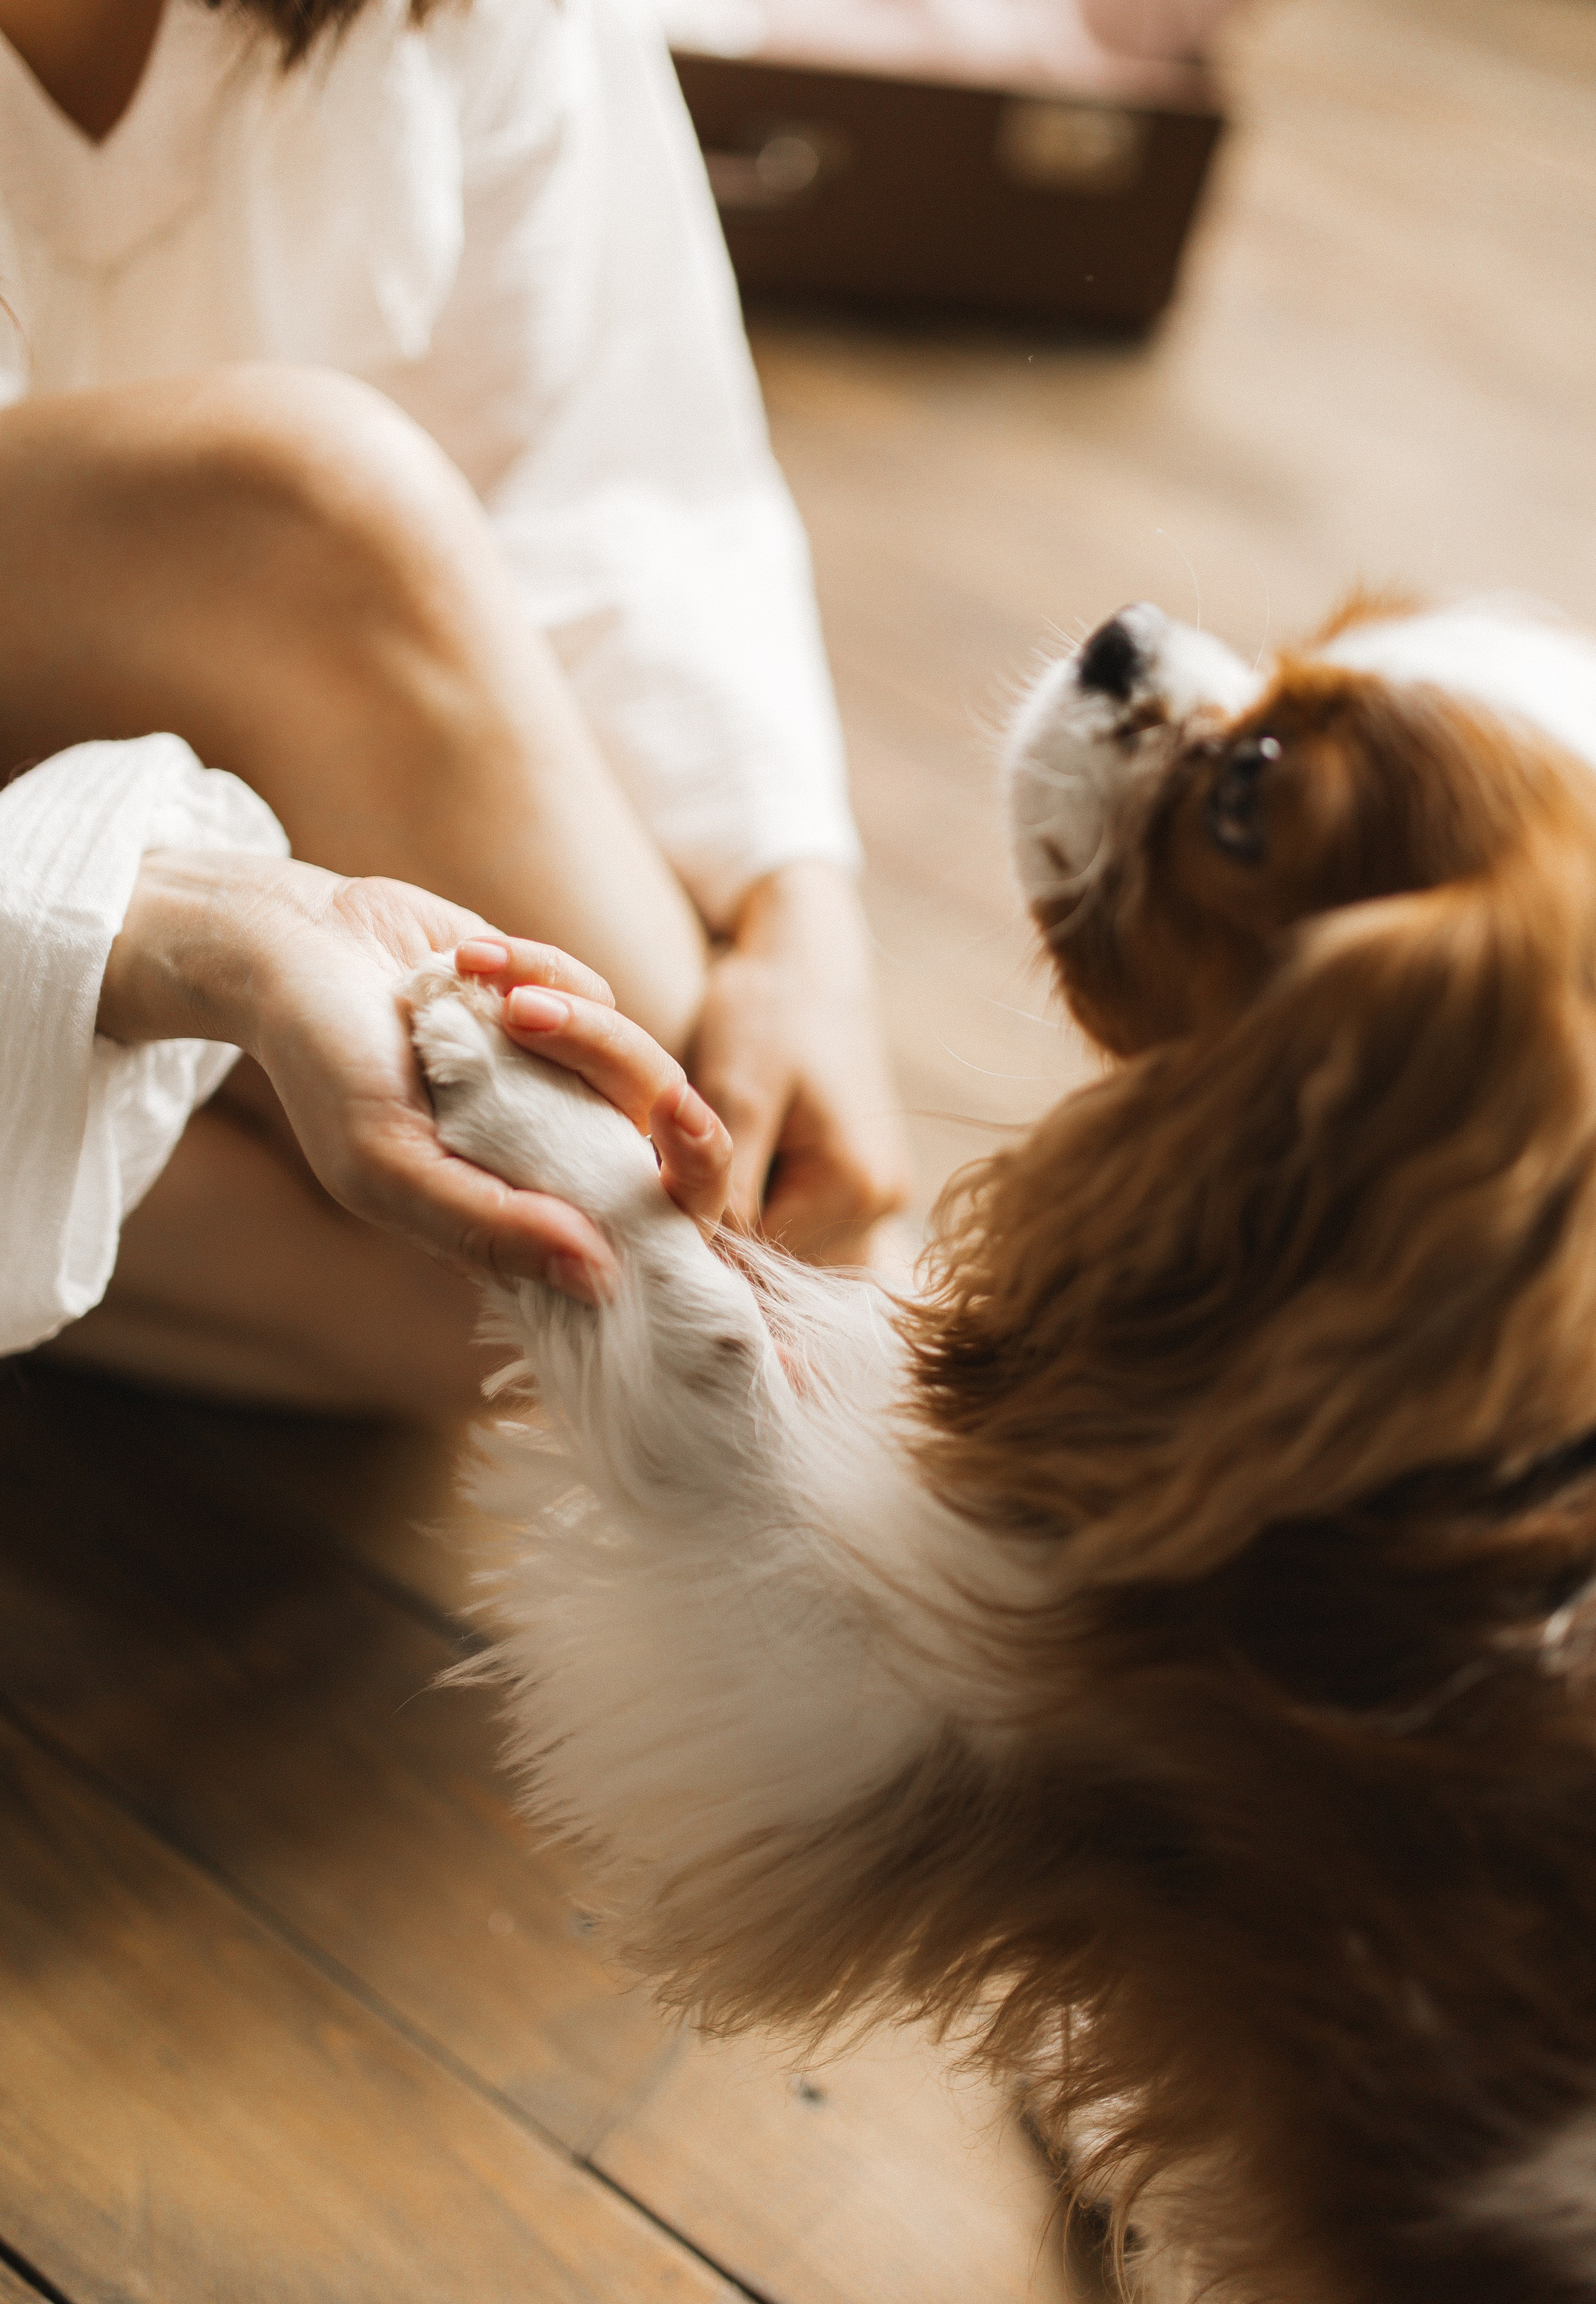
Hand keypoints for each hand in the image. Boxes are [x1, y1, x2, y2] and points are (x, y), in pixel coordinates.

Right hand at [98, 852, 695, 1301]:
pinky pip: (595, 991)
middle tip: (672, 1105)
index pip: (641, 1237)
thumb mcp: (387, 1164)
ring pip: (637, 1066)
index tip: (681, 1155)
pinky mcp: (559, 1002)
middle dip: (681, 1123)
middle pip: (672, 1154)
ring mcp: (560, 1078)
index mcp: (520, 1212)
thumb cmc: (326, 1069)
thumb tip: (600, 1279)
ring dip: (573, 1028)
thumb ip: (487, 1228)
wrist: (295, 947)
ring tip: (488, 997)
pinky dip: (533, 969)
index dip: (685, 1204)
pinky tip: (461, 960)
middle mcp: (554, 1152)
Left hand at [687, 862, 910, 1263]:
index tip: (637, 1207)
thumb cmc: (767, 1006)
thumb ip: (722, 1182)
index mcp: (855, 1187)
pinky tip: (729, 1150)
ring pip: (777, 1235)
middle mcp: (879, 1202)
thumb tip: (694, 1263)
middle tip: (657, 1180)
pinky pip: (793, 1209)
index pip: (753, 1254)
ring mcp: (875, 1191)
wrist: (807, 949)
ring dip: (732, 1208)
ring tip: (689, 1158)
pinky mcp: (859, 1175)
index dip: (691, 1235)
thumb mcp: (736, 1092)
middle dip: (714, 1224)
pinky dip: (754, 1188)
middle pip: (770, 1254)